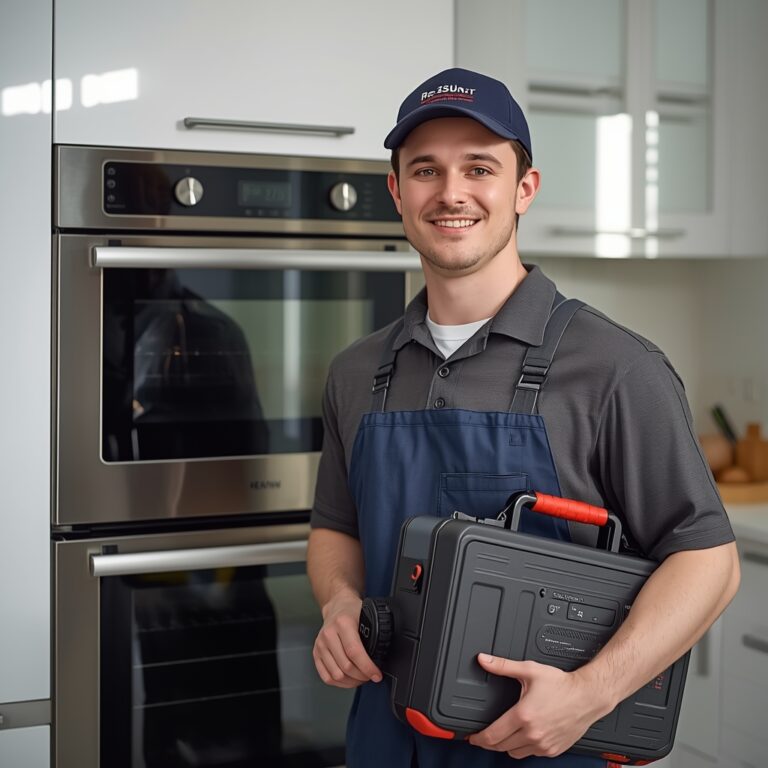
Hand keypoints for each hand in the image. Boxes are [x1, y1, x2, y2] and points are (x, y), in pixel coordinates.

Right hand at [312, 590, 382, 688]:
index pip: (354, 652)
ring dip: (351, 681)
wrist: (337, 606)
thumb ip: (373, 633)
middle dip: (362, 676)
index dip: (367, 667)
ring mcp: (320, 645)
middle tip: (371, 676)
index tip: (376, 675)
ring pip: (336, 674)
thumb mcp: (366, 616)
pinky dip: (339, 683)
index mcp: (343, 623)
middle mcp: (329, 634)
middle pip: (345, 666)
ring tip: (361, 678)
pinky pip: (326, 676)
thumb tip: (383, 655)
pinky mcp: (316, 653)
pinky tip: (349, 679)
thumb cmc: (353, 611)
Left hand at [468, 654, 609, 758]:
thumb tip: (484, 660)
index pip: (493, 735)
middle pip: (501, 747)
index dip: (478, 738)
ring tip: (503, 736)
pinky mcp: (553, 750)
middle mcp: (533, 734)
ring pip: (515, 754)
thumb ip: (503, 666)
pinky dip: (523, 749)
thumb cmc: (562, 684)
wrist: (587, 696)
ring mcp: (544, 744)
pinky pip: (531, 755)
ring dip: (506, 747)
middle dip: (489, 742)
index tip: (472, 737)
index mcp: (523, 716)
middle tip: (483, 737)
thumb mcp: (529, 670)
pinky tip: (523, 737)